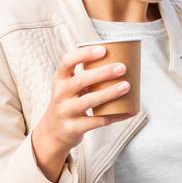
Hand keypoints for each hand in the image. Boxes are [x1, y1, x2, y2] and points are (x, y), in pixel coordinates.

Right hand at [31, 42, 132, 180]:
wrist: (52, 132)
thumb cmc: (68, 103)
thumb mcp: (68, 87)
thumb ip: (86, 76)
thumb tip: (122, 63)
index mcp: (60, 79)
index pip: (67, 61)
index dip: (84, 54)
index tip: (103, 50)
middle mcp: (60, 94)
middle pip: (81, 80)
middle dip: (103, 73)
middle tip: (122, 68)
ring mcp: (65, 112)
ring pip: (89, 101)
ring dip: (109, 93)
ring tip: (126, 86)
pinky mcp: (73, 128)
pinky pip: (97, 121)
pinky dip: (116, 116)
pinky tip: (129, 111)